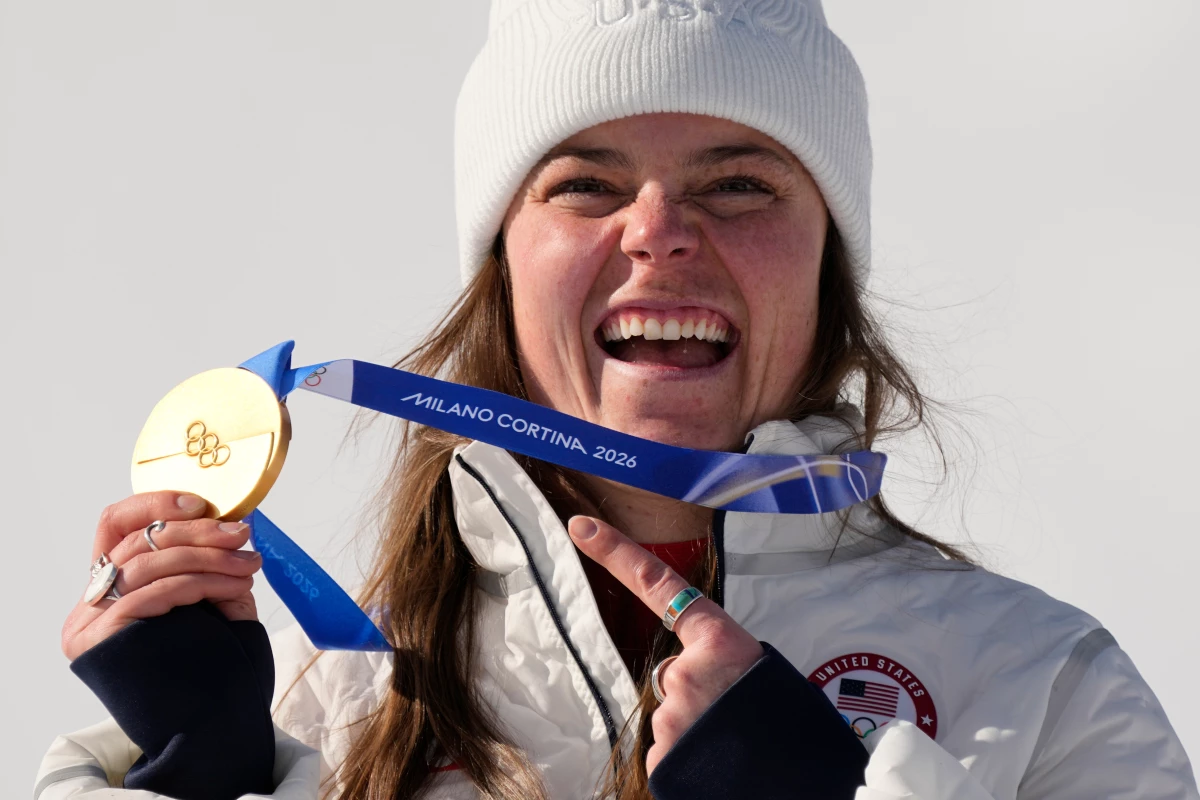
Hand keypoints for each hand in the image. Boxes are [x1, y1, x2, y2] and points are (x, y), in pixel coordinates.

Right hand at [61, 491, 262, 660]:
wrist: (208, 726)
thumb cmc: (210, 666)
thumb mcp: (210, 601)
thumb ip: (206, 563)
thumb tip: (233, 523)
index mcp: (109, 587)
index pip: (114, 525)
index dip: (155, 504)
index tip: (202, 504)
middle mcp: (89, 604)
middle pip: (138, 542)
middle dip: (198, 532)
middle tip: (242, 535)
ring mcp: (91, 624)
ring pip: (148, 564)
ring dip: (208, 557)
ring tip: (248, 565)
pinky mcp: (104, 640)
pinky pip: (154, 593)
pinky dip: (199, 582)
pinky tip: (233, 585)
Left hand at [567, 515, 763, 774]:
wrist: (799, 782)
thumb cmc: (788, 726)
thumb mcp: (760, 675)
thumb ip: (717, 662)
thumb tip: (689, 679)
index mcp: (718, 641)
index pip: (657, 584)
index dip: (616, 552)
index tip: (581, 527)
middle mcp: (685, 671)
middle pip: (672, 673)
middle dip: (694, 692)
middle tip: (732, 717)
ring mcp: (670, 715)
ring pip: (671, 715)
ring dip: (694, 729)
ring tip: (730, 744)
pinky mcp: (661, 756)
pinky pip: (668, 750)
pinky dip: (687, 757)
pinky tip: (715, 763)